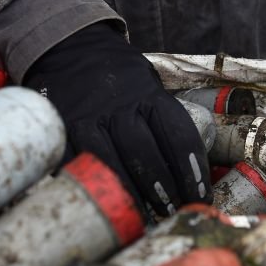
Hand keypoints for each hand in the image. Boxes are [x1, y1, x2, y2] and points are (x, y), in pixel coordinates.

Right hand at [24, 22, 211, 216]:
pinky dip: (96, 189)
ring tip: (146, 218)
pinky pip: (81, 166)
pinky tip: (107, 206)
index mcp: (150, 96)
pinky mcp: (65, 132)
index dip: (193, 172)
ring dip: (133, 197)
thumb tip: (191, 165)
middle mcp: (121, 108)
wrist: (68, 47)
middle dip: (165, 191)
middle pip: (148, 157)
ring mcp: (90, 120)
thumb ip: (164, 118)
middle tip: (174, 212)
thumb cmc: (118, 76)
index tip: (201, 196)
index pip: (179, 137)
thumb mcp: (148, 84)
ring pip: (115, 166)